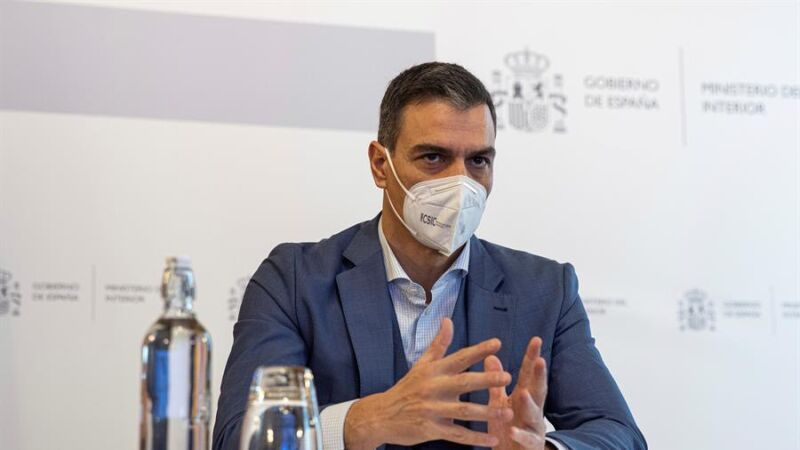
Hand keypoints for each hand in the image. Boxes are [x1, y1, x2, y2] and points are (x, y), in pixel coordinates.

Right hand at [344, 318, 513, 449]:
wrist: (382, 415)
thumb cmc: (407, 388)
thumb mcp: (422, 364)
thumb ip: (439, 344)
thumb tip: (448, 320)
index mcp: (434, 370)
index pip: (459, 357)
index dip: (478, 350)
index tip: (497, 343)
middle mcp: (433, 388)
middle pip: (463, 382)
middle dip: (486, 379)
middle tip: (507, 377)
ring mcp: (432, 410)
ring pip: (463, 411)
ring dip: (487, 413)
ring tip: (507, 412)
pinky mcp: (431, 429)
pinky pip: (457, 435)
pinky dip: (475, 439)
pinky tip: (492, 440)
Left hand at [485, 337, 548, 449]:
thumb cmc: (507, 426)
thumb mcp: (500, 402)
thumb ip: (496, 382)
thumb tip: (490, 356)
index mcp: (523, 396)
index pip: (528, 374)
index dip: (532, 357)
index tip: (536, 339)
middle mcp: (532, 409)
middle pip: (537, 389)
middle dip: (540, 375)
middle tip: (540, 360)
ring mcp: (533, 427)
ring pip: (534, 414)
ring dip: (529, 404)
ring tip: (523, 394)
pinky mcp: (530, 444)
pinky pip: (526, 440)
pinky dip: (519, 435)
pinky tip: (512, 430)